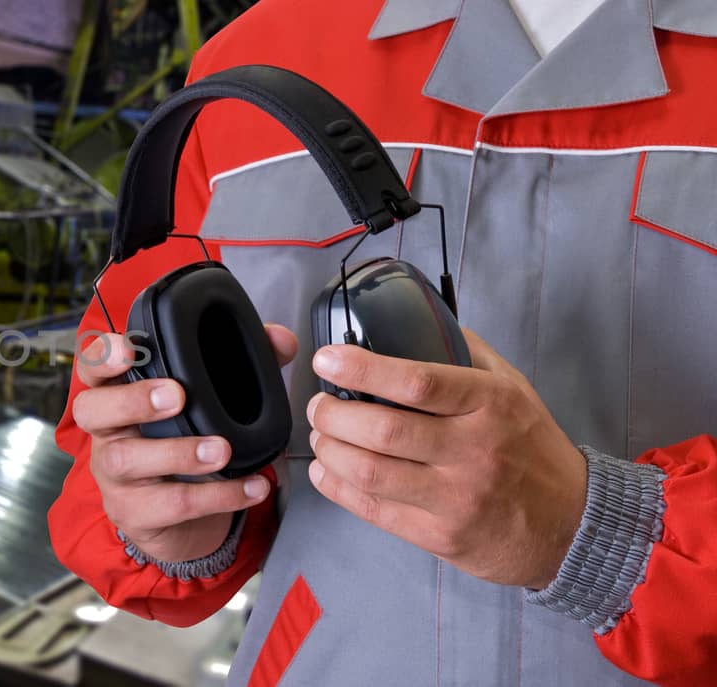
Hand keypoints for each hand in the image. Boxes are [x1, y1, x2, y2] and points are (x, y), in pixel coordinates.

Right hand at [72, 327, 297, 561]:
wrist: (179, 521)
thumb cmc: (186, 444)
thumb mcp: (210, 402)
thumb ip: (243, 364)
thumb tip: (280, 341)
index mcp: (117, 395)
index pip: (92, 366)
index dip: (103, 356)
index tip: (130, 349)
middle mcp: (106, 433)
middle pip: (91, 410)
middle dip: (132, 400)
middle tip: (176, 396)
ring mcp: (114, 475)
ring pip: (126, 459)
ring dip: (177, 452)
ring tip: (221, 450)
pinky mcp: (135, 512)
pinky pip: (170, 504)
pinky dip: (217, 495)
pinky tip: (250, 486)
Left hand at [305, 329, 586, 588]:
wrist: (573, 525)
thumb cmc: (532, 449)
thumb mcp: (514, 389)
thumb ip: (467, 353)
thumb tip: (419, 317)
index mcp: (491, 405)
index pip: (418, 382)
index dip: (362, 369)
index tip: (327, 360)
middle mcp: (474, 451)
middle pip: (382, 430)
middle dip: (333, 415)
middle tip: (319, 405)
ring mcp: (457, 498)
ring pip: (370, 473)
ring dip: (329, 451)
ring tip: (320, 436)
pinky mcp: (441, 536)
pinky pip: (374, 510)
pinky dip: (337, 488)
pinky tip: (326, 470)